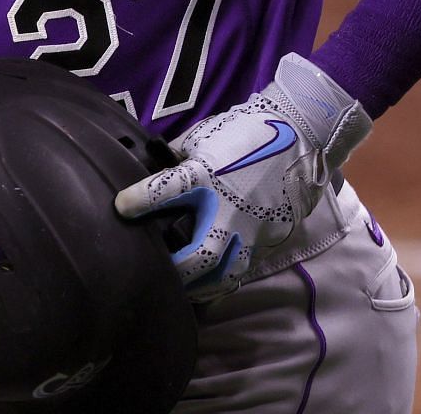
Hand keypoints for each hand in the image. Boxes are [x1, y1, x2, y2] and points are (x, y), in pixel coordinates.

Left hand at [114, 54, 371, 300]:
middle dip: (175, 268)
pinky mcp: (268, 238)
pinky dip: (221, 281)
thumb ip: (177, 157)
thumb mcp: (203, 135)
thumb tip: (152, 165)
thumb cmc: (246, 130)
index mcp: (207, 175)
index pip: (165, 191)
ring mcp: (251, 228)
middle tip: (154, 269)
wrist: (300, 135)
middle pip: (199, 254)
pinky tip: (205, 286)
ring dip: (198, 285)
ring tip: (179, 289)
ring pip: (223, 273)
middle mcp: (228, 207)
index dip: (139, 200)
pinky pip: (241, 269)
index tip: (120, 207)